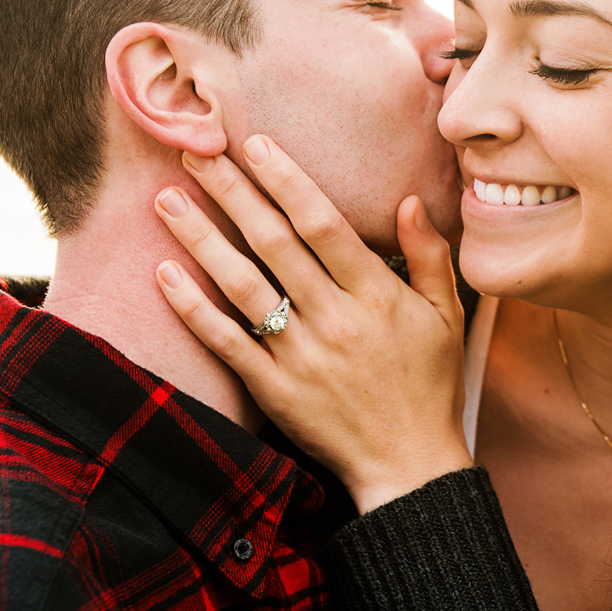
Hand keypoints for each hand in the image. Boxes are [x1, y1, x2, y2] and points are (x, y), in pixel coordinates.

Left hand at [153, 136, 472, 511]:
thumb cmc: (430, 386)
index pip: (323, 224)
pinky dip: (193, 308)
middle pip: (274, 243)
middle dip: (232, 192)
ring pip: (242, 285)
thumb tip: (408, 200)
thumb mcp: (447, 316)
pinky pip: (226, 342)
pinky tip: (165, 274)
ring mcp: (300, 356)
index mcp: (377, 295)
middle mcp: (335, 319)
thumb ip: (429, 255)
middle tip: (195, 153)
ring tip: (166, 200)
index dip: (286, 180)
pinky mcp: (274, 389)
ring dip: (200, 239)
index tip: (255, 144)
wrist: (410, 466)